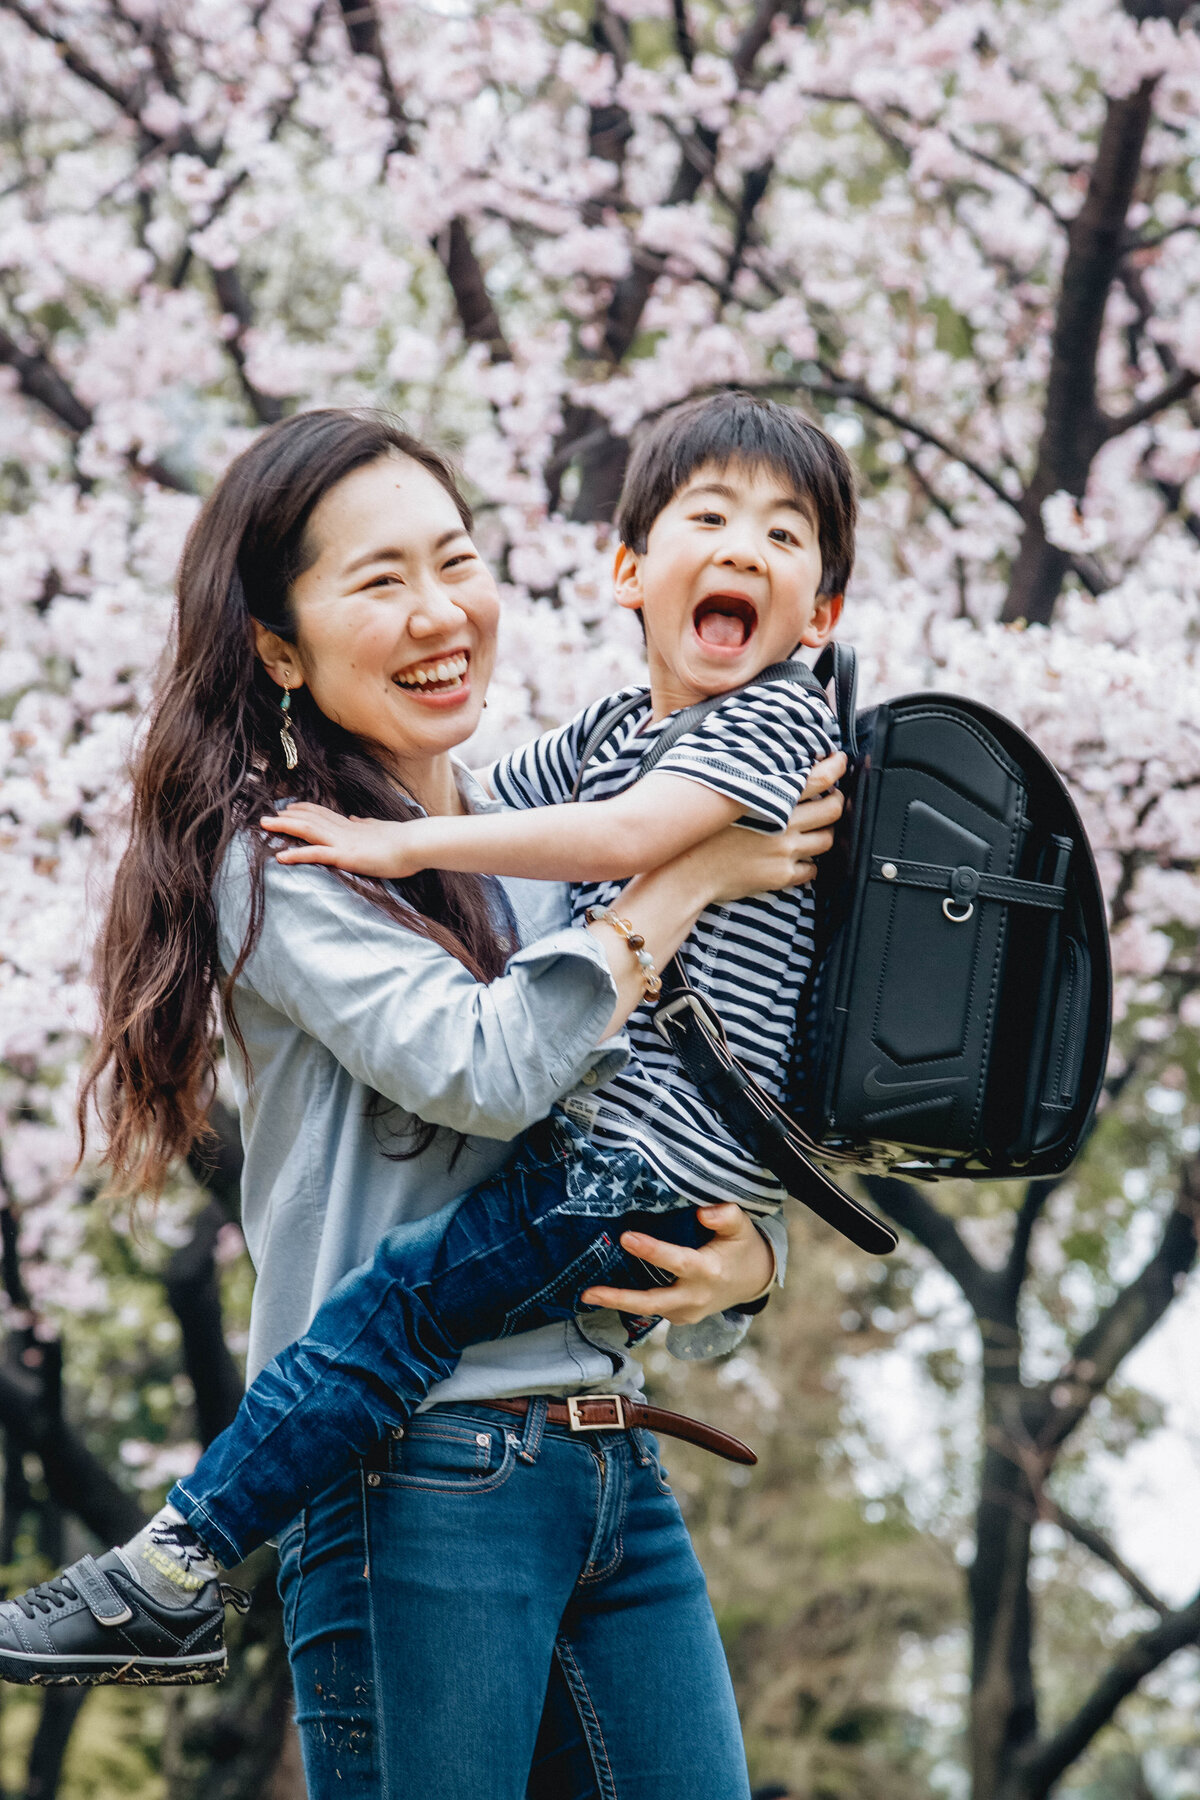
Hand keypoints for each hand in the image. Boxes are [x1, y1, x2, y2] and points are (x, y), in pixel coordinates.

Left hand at [261, 803, 424, 877]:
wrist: (416, 844)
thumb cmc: (404, 841)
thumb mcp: (380, 829)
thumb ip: (365, 825)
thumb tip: (354, 819)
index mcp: (351, 825)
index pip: (322, 814)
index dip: (304, 810)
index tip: (289, 808)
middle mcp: (343, 830)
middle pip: (309, 819)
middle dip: (286, 817)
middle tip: (266, 817)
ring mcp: (342, 842)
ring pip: (307, 831)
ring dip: (284, 828)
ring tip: (265, 826)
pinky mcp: (345, 856)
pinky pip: (315, 854)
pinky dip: (296, 854)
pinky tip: (280, 856)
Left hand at [578, 1203, 772, 1322]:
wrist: (752, 1281)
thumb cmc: (741, 1248)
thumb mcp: (741, 1227)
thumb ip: (726, 1216)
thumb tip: (703, 1213)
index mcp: (709, 1272)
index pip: (677, 1262)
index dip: (651, 1251)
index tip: (626, 1237)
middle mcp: (695, 1297)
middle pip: (653, 1302)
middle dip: (620, 1298)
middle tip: (588, 1293)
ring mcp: (686, 1312)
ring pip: (648, 1309)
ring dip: (617, 1302)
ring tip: (586, 1294)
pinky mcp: (679, 1317)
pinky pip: (651, 1309)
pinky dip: (630, 1301)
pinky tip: (607, 1290)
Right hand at [678, 749, 845, 906]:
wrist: (684, 871)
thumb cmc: (696, 833)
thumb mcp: (719, 794)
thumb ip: (745, 779)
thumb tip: (761, 764)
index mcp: (767, 799)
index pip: (817, 778)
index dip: (835, 767)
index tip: (839, 762)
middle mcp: (783, 824)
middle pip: (832, 809)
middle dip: (836, 802)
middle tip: (832, 799)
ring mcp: (784, 852)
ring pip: (826, 840)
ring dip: (824, 833)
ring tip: (813, 830)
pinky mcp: (781, 876)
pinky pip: (811, 869)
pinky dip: (808, 863)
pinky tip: (795, 858)